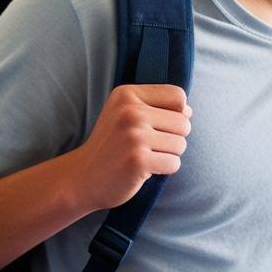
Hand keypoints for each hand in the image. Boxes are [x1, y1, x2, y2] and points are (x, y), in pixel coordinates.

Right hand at [73, 85, 191, 212]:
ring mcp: (134, 135)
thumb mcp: (124, 114)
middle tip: (148, 146)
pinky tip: (144, 169)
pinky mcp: (138, 160)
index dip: (176, 114)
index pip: (178, 96)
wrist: (83, 177)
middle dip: (173, 138)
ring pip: (181, 144)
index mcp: (127, 94)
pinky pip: (174, 163)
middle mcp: (130, 111)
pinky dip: (164, 170)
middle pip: (183, 122)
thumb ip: (156, 107)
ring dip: (168, 155)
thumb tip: (188, 111)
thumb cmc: (111, 146)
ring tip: (144, 156)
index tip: (156, 126)